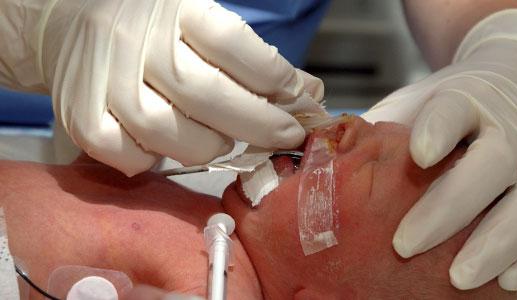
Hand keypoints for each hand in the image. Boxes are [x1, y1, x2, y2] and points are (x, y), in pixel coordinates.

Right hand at [35, 0, 322, 175]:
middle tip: (286, 136)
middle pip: (207, 96)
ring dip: (212, 146)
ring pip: (169, 133)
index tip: (300, 100)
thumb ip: (255, 58)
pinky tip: (172, 146)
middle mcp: (136, 40)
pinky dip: (157, 160)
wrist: (68, 19)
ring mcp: (105, 81)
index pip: (234, 46)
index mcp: (174, 6)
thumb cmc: (151, 25)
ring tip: (227, 141)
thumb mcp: (202, 21)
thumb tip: (311, 94)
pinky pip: (128, 155)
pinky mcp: (81, 116)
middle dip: (259, 124)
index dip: (276, 79)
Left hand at [363, 9, 516, 290]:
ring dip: (498, 242)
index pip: (457, 109)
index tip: (418, 155)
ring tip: (458, 279)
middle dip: (452, 206)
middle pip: (495, 162)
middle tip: (405, 245)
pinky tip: (508, 282)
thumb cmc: (448, 110)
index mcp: (467, 100)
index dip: (440, 129)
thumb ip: (374, 132)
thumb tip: (319, 171)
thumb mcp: (409, 105)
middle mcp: (511, 130)